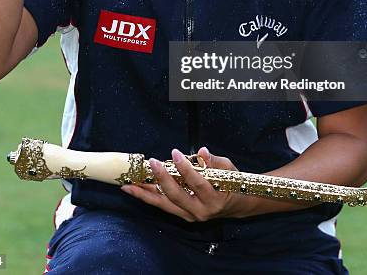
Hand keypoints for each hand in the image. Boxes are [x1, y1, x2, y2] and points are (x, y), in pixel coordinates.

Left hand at [120, 146, 255, 221]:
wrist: (238, 205)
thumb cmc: (234, 183)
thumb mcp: (229, 168)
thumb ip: (214, 160)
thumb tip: (201, 151)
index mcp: (214, 199)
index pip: (197, 183)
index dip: (185, 168)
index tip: (175, 153)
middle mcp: (200, 211)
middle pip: (176, 196)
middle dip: (161, 178)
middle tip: (151, 162)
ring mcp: (189, 215)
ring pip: (164, 204)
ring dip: (145, 193)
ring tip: (128, 184)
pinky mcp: (182, 215)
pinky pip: (163, 206)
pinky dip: (148, 197)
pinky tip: (135, 189)